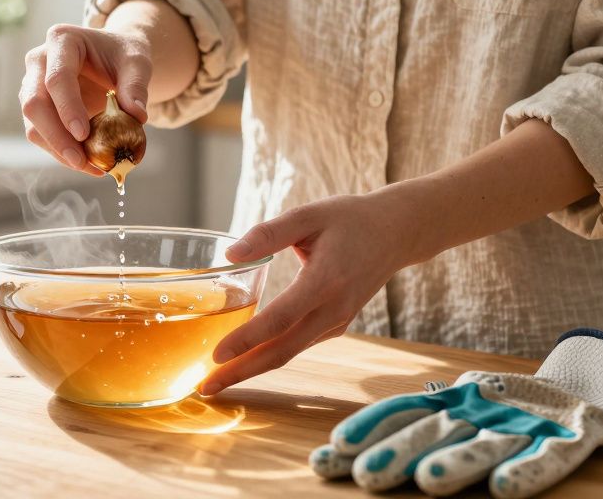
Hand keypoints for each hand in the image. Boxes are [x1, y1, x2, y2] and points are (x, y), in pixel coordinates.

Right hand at [19, 23, 151, 173]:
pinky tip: (88, 164)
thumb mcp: (137, 62)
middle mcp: (39, 61)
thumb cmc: (123, 55)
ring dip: (58, 151)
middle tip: (82, 160)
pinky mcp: (37, 109)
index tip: (83, 134)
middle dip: (57, 137)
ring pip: (33, 124)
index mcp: (62, 40)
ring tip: (91, 167)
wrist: (113, 57)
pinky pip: (41, 135)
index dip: (67, 107)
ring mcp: (33, 85)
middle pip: (34, 103)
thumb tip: (136, 115)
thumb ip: (136, 85)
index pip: (57, 77)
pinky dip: (61, 153)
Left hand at [200, 188, 433, 395]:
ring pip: (289, 353)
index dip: (247, 340)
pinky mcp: (336, 325)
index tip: (217, 355)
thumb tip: (230, 254)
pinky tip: (245, 360)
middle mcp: (333, 309)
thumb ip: (268, 233)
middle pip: (282, 351)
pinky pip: (299, 345)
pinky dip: (271, 356)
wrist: (396, 234)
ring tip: (217, 380)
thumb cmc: (349, 219)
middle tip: (207, 388)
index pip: (280, 319)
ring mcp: (337, 322)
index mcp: (325, 281)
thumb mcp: (308, 215)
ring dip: (253, 368)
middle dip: (242, 372)